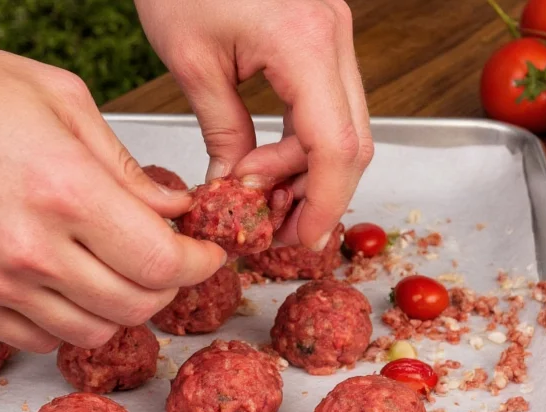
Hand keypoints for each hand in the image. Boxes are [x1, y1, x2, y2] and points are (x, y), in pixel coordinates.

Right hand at [0, 27, 224, 351]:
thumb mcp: (61, 100)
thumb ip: (125, 168)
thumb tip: (171, 211)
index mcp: (63, 188)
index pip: (160, 261)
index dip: (198, 264)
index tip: (205, 255)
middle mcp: (29, 248)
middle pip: (135, 306)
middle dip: (167, 286)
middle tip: (166, 261)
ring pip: (91, 332)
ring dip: (119, 308)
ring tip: (116, 272)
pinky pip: (38, 340)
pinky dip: (67, 321)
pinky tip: (67, 285)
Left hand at [135, 0, 373, 249]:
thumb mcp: (194, 63)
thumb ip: (224, 131)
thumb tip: (236, 186)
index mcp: (305, 43)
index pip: (335, 145)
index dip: (324, 203)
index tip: (301, 239)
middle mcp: (333, 39)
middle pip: (352, 142)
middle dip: (317, 196)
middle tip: (272, 229)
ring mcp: (332, 38)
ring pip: (343, 129)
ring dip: (306, 174)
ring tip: (257, 200)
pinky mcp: (319, 41)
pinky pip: (325, 108)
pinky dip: (300, 146)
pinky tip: (266, 168)